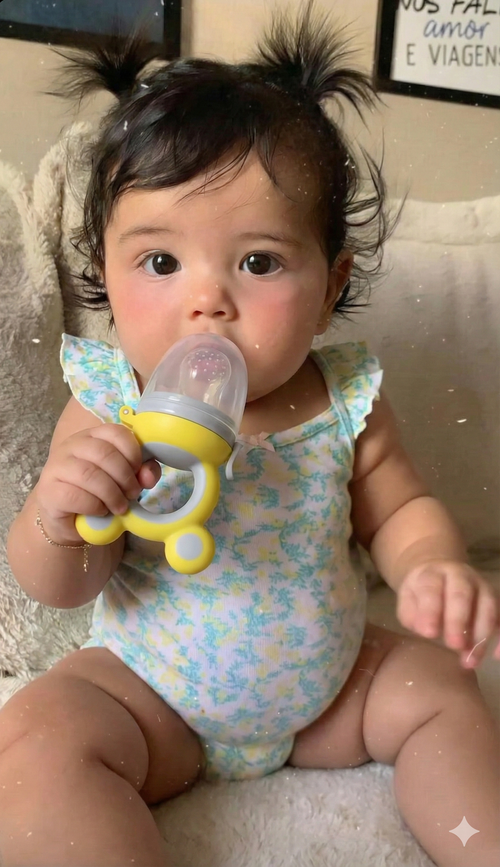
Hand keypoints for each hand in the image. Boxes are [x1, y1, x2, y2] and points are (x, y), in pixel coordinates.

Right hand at [36, 424, 160, 544]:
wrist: (68, 519)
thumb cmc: (97, 494)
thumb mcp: (123, 480)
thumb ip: (140, 473)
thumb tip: (148, 476)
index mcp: (92, 436)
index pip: (115, 432)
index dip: (133, 452)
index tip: (138, 472)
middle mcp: (72, 446)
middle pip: (104, 453)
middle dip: (125, 476)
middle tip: (132, 494)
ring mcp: (57, 467)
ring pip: (89, 474)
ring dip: (112, 494)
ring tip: (120, 507)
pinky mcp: (49, 491)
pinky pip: (75, 496)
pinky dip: (95, 506)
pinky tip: (100, 511)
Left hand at [396, 559, 499, 668]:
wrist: (440, 575)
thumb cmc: (422, 592)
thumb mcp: (408, 598)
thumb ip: (411, 613)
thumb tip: (424, 630)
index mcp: (434, 573)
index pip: (431, 588)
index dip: (430, 609)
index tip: (428, 633)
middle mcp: (461, 576)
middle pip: (462, 594)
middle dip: (458, 620)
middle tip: (454, 644)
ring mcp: (482, 588)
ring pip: (488, 606)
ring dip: (481, 635)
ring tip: (469, 660)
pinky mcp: (495, 602)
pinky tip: (496, 656)